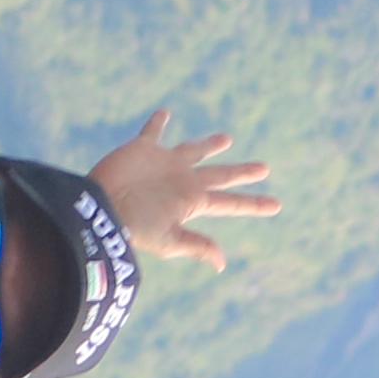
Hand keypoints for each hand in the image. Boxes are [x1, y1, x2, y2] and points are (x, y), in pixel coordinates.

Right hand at [91, 109, 278, 269]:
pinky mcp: (143, 150)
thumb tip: (222, 264)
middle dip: (242, 173)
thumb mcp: (167, 239)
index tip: (277, 205)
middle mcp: (184, 181)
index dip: (254, 204)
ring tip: (227, 139)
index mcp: (193, 201)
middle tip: (265, 168)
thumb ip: (196, 245)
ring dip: (210, 145)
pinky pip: (154, 132)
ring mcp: (165, 165)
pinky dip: (158, 123)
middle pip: (221, 175)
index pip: (231, 203)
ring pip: (195, 151)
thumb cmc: (133, 226)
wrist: (100, 205)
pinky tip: (164, 113)